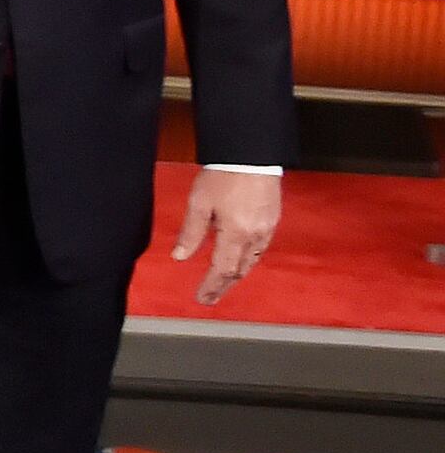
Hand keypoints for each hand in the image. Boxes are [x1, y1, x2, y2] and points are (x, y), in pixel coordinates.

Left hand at [169, 168, 283, 305]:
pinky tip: (241, 260)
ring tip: (222, 283)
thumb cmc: (224, 175)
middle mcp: (255, 235)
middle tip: (210, 298)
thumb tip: (180, 257)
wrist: (252, 154)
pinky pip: (261, 248)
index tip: (201, 298)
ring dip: (237, 275)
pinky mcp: (272, 219)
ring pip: (252, 261)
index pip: (223, 270)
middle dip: (223, 286)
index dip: (212, 286)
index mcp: (236, 233)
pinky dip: (248, 260)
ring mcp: (267, 228)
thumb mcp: (199, 203)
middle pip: (240, 270)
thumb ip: (191, 233)